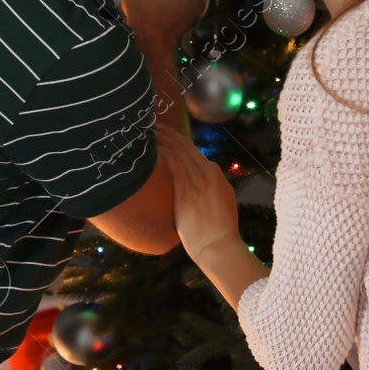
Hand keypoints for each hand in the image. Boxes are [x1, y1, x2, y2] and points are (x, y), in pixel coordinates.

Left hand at [155, 122, 239, 262]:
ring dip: (161, 141)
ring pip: (176, 153)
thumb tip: (199, 180)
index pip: (192, 150)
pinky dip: (161, 156)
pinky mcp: (185, 192)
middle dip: (166, 133)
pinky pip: (172, 167)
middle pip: (183, 146)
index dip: (176, 139)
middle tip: (150, 124)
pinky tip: (149, 151)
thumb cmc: (220, 228)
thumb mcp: (222, 200)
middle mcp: (206, 173)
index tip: (163, 134)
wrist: (218, 245)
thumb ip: (211, 186)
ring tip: (145, 132)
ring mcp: (196, 181)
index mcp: (214, 174)